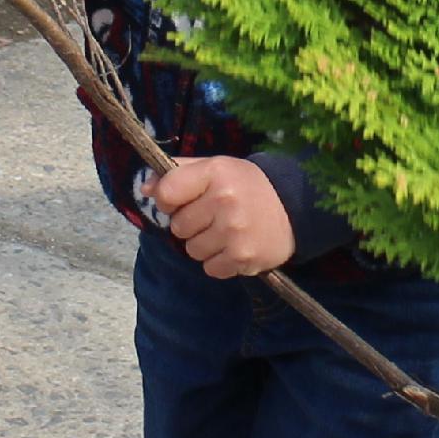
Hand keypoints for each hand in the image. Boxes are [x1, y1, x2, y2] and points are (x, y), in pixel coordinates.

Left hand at [152, 156, 294, 279]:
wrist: (295, 208)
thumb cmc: (247, 186)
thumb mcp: (216, 169)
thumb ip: (178, 174)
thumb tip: (144, 188)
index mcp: (215, 173)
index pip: (166, 194)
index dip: (169, 201)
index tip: (184, 200)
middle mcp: (224, 201)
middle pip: (178, 227)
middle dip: (191, 224)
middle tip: (214, 216)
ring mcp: (234, 231)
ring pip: (192, 250)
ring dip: (205, 245)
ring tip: (226, 232)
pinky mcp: (243, 257)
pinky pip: (210, 268)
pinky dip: (220, 262)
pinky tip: (235, 247)